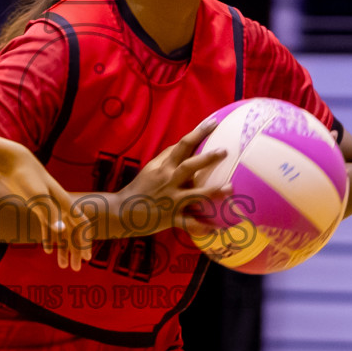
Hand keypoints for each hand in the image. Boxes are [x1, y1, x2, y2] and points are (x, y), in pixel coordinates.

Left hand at [0, 145, 90, 269]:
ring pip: (61, 231)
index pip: (80, 225)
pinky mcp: (37, 205)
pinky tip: (48, 250)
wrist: (13, 162)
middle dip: (76, 250)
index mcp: (63, 203)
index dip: (85, 242)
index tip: (87, 258)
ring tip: (64, 265)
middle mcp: (59, 205)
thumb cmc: (26, 177)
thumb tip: (63, 232)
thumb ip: (50, 214)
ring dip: (63, 248)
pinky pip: (47, 226)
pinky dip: (49, 238)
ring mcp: (49, 205)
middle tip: (76, 268)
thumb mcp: (37, 197)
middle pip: (73, 232)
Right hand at [119, 120, 231, 235]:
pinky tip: (215, 228)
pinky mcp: (170, 218)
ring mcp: (170, 200)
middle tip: (225, 151)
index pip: (182, 145)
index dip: (198, 132)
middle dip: (207, 159)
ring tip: (230, 188)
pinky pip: (188, 223)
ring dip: (212, 192)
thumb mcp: (151, 169)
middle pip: (189, 167)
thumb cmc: (140, 188)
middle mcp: (168, 181)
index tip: (213, 122)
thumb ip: (167, 156)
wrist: (121, 211)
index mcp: (164, 167)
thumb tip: (183, 143)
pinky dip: (200, 226)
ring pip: (194, 194)